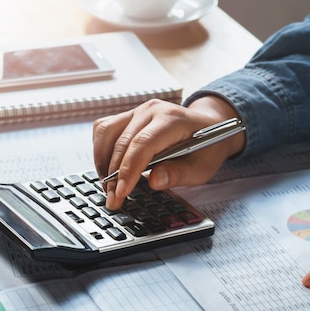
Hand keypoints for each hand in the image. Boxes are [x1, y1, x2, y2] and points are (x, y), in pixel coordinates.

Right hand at [92, 96, 243, 208]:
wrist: (208, 126)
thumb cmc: (205, 148)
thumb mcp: (202, 167)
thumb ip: (179, 174)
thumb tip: (154, 181)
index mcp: (173, 119)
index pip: (143, 144)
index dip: (129, 169)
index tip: (121, 193)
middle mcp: (152, 110)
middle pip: (123, 142)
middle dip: (114, 175)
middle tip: (113, 201)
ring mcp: (138, 110)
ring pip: (106, 133)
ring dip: (103, 163)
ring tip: (110, 188)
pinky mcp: (128, 116)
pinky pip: (104, 130)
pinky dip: (101, 151)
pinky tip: (109, 170)